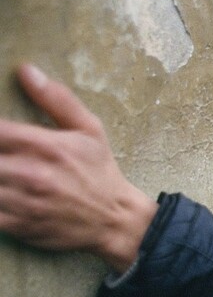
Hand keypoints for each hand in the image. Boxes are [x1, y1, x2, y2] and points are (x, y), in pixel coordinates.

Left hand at [0, 64, 157, 271]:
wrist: (116, 220)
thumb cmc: (100, 172)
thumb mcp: (90, 130)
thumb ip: (57, 99)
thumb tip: (26, 70)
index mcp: (45, 145)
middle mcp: (32, 173)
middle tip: (1, 156)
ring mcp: (24, 202)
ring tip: (1, 170)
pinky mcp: (21, 225)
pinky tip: (1, 190)